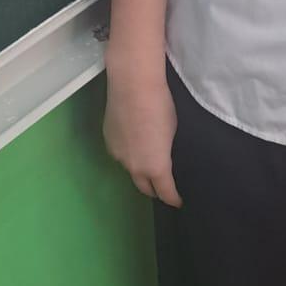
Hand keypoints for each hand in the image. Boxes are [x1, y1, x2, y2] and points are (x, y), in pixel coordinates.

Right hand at [103, 73, 181, 206]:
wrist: (133, 85)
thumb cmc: (161, 106)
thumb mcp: (172, 133)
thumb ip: (166, 152)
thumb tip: (162, 155)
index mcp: (155, 168)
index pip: (165, 193)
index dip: (173, 199)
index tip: (178, 201)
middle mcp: (134, 167)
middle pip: (144, 187)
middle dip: (154, 188)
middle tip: (162, 185)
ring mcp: (117, 155)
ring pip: (130, 169)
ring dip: (139, 168)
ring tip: (146, 156)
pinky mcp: (107, 140)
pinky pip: (119, 154)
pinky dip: (127, 152)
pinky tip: (133, 139)